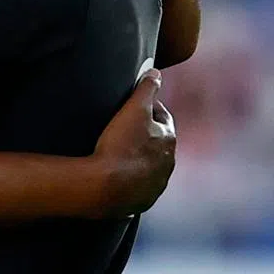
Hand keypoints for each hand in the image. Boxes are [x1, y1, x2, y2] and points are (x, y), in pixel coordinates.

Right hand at [90, 69, 175, 217]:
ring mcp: (156, 185)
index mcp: (169, 140)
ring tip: (118, 152)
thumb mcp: (133, 108)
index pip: (163, 117)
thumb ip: (146, 88)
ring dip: (139, 158)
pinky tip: (115, 174)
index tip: (134, 106)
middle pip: (158, 143)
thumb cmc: (120, 145)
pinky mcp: (142, 201)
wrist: (104, 186)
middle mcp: (168, 164)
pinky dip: (130, 179)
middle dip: (146, 134)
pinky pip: (138, 186)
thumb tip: (156, 72)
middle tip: (124, 128)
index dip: (149, 108)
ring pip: (150, 165)